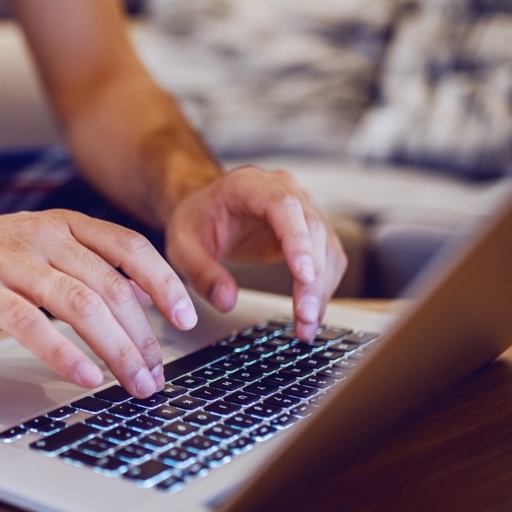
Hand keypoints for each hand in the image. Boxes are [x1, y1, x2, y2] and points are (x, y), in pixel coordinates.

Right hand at [0, 209, 197, 397]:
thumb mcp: (40, 247)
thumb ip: (89, 266)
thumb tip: (146, 295)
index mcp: (63, 225)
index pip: (130, 247)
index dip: (165, 282)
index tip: (187, 319)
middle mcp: (43, 237)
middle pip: (111, 285)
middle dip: (143, 336)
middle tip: (156, 374)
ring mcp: (11, 262)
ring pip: (80, 305)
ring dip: (115, 349)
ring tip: (133, 382)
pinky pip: (31, 324)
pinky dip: (64, 354)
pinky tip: (85, 377)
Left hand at [164, 167, 346, 341]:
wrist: (205, 209)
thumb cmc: (196, 220)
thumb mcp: (183, 246)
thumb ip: (202, 272)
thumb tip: (226, 300)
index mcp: (249, 185)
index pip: (283, 206)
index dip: (298, 239)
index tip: (303, 273)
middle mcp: (284, 190)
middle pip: (312, 229)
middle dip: (313, 278)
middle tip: (304, 316)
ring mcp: (302, 209)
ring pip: (327, 246)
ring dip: (322, 289)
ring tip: (305, 326)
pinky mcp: (310, 231)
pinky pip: (328, 257)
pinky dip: (322, 287)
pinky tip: (310, 312)